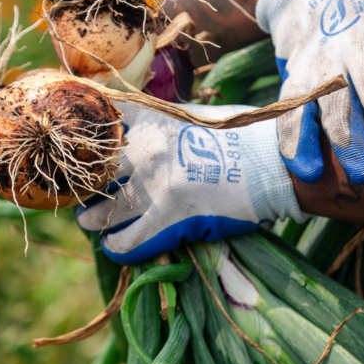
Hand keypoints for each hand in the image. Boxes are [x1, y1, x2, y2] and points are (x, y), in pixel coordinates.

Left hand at [76, 102, 306, 264]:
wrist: (277, 163)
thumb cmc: (245, 137)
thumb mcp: (198, 116)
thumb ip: (163, 122)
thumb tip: (139, 131)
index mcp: (152, 122)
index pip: (98, 126)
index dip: (89, 142)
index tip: (91, 153)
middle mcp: (145, 152)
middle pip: (88, 175)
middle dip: (87, 188)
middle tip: (95, 195)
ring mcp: (154, 188)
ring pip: (97, 215)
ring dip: (96, 220)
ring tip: (103, 222)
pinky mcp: (169, 220)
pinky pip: (124, 244)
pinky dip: (118, 246)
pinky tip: (122, 243)